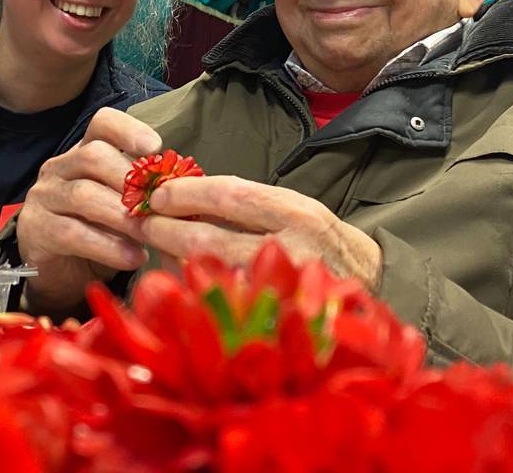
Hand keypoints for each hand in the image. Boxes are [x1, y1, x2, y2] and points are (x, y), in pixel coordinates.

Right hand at [16, 107, 160, 314]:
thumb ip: (147, 196)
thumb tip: (189, 195)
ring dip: (122, 216)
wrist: (60, 273)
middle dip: (131, 181)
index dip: (128, 129)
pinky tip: (132, 258)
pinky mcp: (35, 228)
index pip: (102, 124)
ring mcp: (44, 196)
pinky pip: (71, 232)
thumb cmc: (100, 233)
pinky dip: (107, 246)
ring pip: (84, 194)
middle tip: (160, 206)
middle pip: (93, 155)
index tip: (155, 147)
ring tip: (149, 235)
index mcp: (84, 153)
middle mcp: (60, 167)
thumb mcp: (125, 209)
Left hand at [135, 175, 383, 290]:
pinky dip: (195, 285)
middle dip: (167, 229)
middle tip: (141, 221)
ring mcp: (280, 290)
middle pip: (211, 239)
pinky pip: (221, 302)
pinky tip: (179, 274)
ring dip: (173, 257)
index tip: (159, 192)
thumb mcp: (293, 209)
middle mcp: (291, 250)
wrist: (371, 281)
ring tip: (154, 244)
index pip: (231, 196)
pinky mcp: (273, 321)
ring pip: (211, 273)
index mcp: (296, 213)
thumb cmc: (321, 240)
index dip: (188, 193)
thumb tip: (184, 197)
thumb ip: (246, 204)